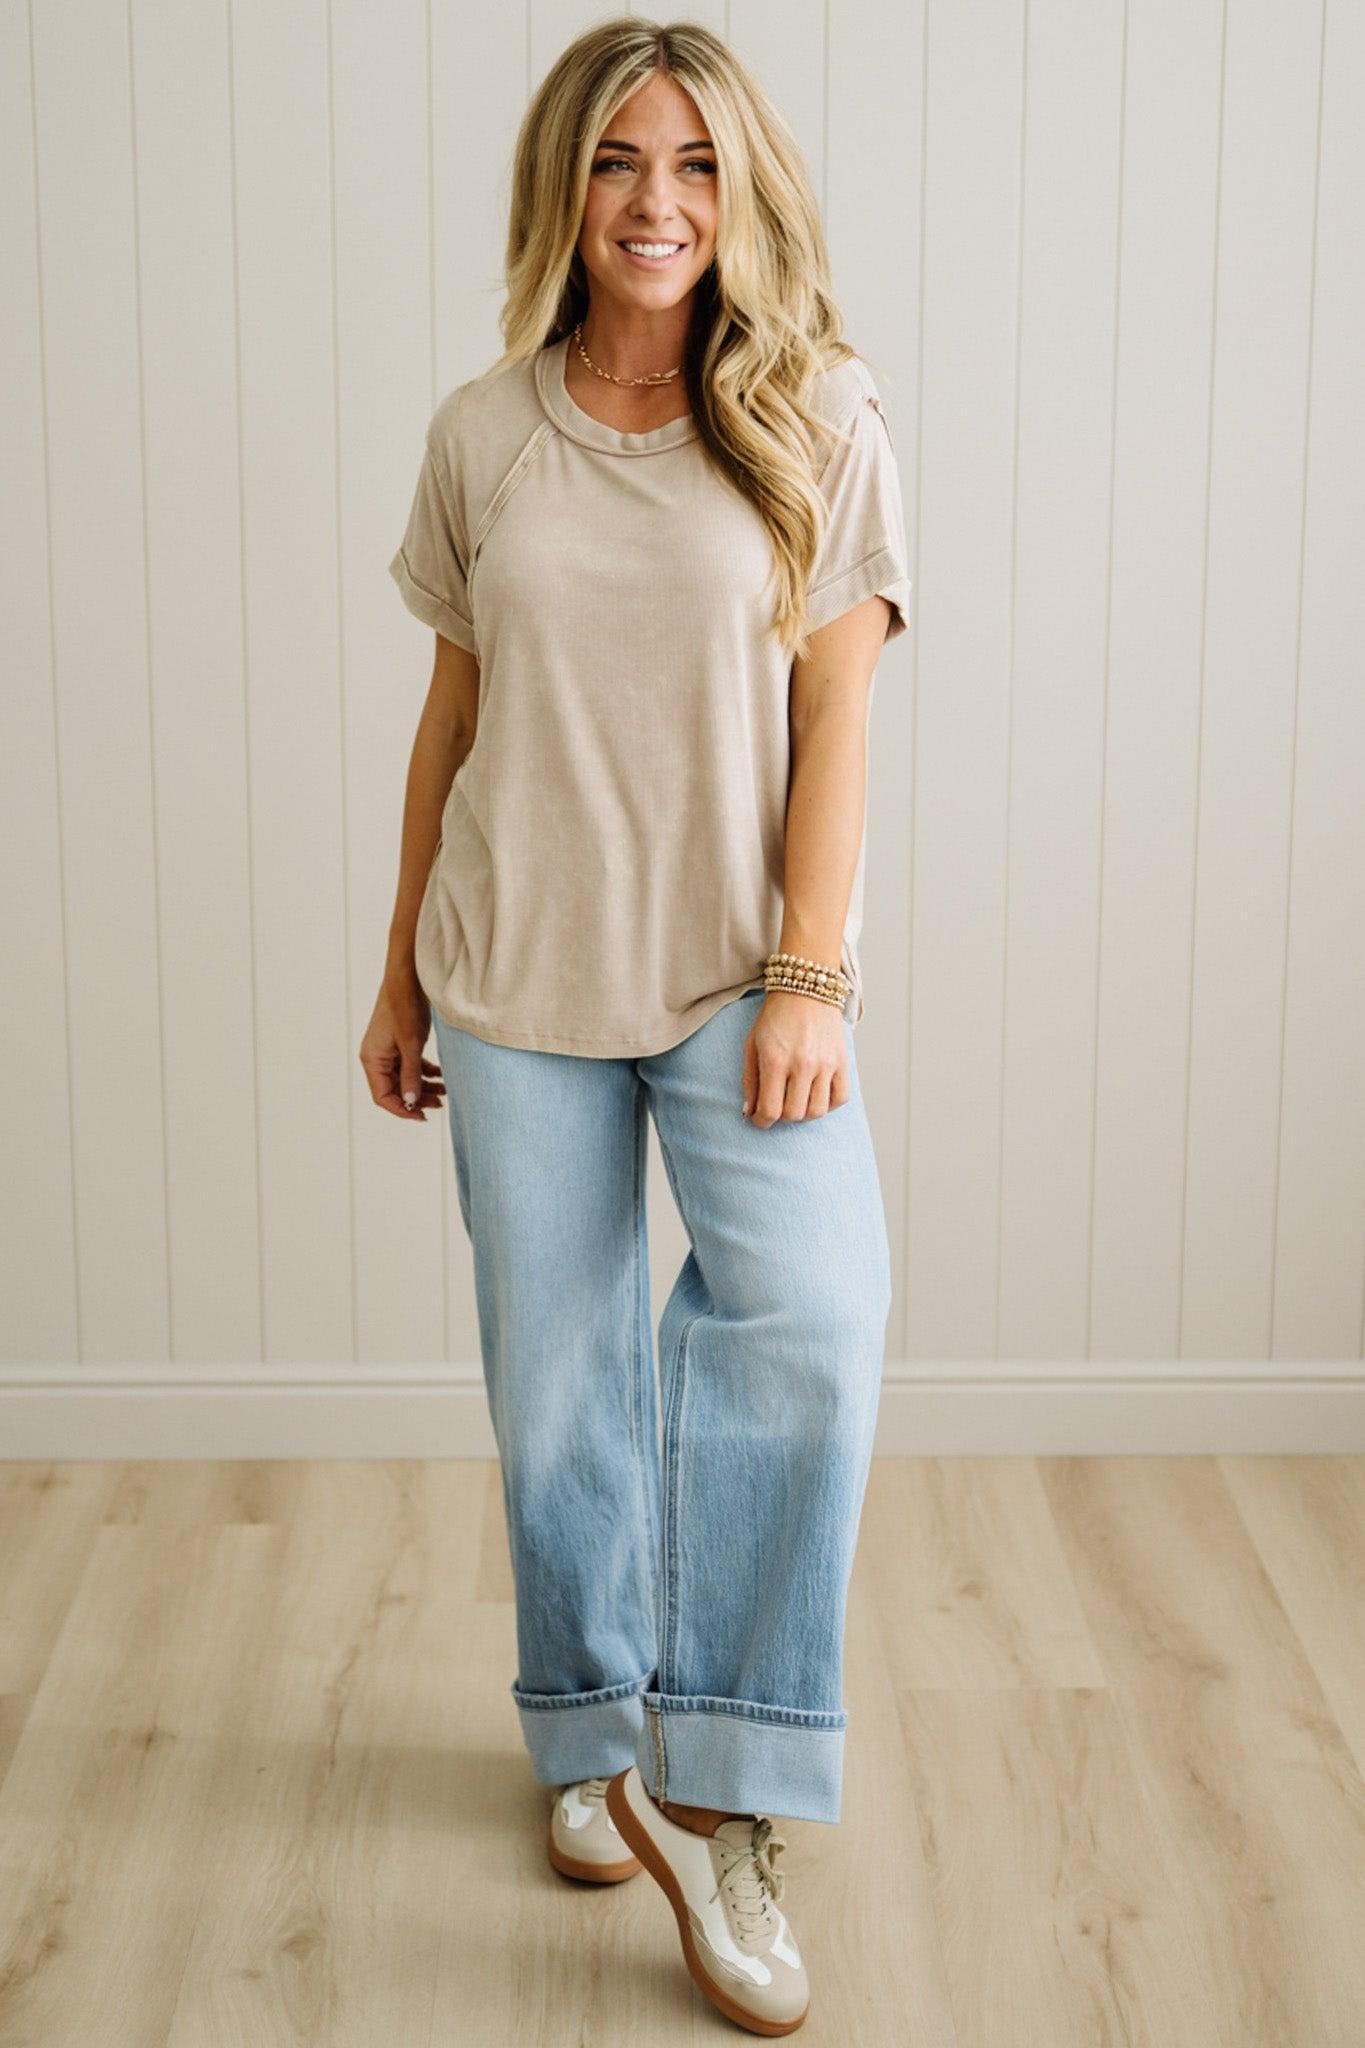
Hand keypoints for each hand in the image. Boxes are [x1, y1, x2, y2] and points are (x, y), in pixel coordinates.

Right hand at [359, 970, 447, 1121]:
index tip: (423, 1116)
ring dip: (424, 1086)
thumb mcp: (411, 1045)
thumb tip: (412, 1102)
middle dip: (417, 1099)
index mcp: (372, 1060)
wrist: (408, 978)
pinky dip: (425, 1072)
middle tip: (439, 1104)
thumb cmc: (405, 1007)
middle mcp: (377, 1057)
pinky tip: (442, 1076)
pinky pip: (411, 1066)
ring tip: (445, 1091)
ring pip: (405, 1079)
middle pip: (395, 1090)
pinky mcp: (400, 1043)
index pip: (383, 1097)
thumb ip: (411, 1075)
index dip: (402, 1110)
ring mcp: (388, 1051)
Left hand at [742, 990, 849, 1126]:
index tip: (759, 1119)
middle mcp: (802, 1064)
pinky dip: (828, 1104)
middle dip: (781, 1117)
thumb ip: (750, 1080)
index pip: (770, 1110)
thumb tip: (750, 1112)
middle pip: (794, 1114)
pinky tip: (816, 1095)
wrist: (806, 989)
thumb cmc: (776, 1017)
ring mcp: (825, 1064)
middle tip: (777, 1106)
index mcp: (776, 1060)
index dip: (762, 1121)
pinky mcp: (842, 1061)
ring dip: (804, 1113)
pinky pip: (840, 1098)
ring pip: (817, 1111)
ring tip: (796, 1102)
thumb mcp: (752, 1044)